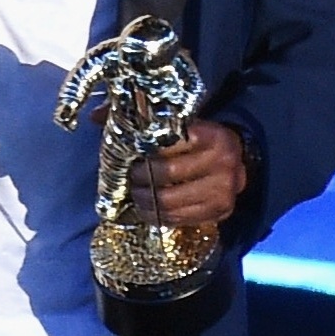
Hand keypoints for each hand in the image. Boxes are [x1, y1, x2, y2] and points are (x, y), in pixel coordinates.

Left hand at [127, 120, 248, 227]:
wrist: (238, 157)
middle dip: (142, 178)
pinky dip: (159, 217)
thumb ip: (144, 119)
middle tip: (131, 177)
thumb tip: (96, 115)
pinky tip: (149, 210)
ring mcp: (224, 190)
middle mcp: (223, 162)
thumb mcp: (183, 123)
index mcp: (213, 135)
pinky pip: (180, 219)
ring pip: (171, 202)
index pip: (169, 143)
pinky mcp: (221, 211)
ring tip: (137, 195)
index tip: (132, 155)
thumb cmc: (202, 139)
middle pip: (169, 173)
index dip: (145, 151)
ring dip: (146, 201)